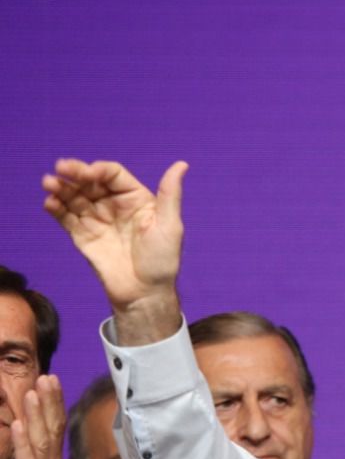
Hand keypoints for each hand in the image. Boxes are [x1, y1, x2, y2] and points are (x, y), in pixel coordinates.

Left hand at [0, 377, 68, 458]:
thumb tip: (16, 435)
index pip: (54, 428)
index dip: (52, 404)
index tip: (49, 381)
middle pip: (53, 428)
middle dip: (50, 401)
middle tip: (48, 376)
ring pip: (43, 440)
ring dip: (38, 414)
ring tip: (33, 392)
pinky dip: (24, 442)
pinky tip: (20, 425)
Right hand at [43, 159, 185, 311]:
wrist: (144, 294)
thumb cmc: (162, 261)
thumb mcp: (170, 226)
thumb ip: (170, 194)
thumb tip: (182, 164)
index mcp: (135, 198)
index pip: (113, 175)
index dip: (99, 170)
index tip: (89, 173)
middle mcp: (114, 205)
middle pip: (90, 181)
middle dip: (74, 173)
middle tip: (60, 169)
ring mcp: (96, 218)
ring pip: (74, 196)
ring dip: (60, 187)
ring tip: (49, 183)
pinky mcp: (82, 234)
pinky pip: (65, 216)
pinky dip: (55, 207)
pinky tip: (50, 203)